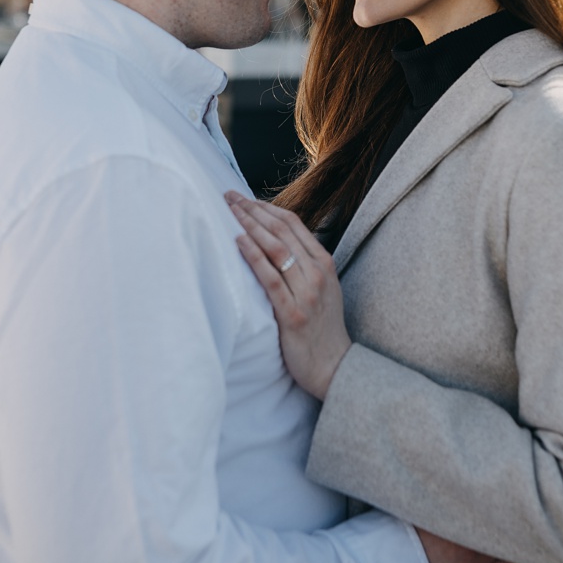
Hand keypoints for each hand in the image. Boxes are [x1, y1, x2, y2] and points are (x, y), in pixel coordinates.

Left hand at [225, 191, 350, 399]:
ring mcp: (306, 293)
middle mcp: (317, 274)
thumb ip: (305, 265)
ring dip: (249, 225)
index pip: (293, 224)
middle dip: (252, 209)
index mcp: (324, 264)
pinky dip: (253, 257)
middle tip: (228, 195)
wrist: (334, 367)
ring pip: (275, 249)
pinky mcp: (292, 314)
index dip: (267, 207)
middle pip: (281, 231)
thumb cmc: (322, 329)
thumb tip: (276, 242)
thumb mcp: (322, 289)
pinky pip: (270, 279)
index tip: (245, 198)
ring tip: (229, 210)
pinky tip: (238, 241)